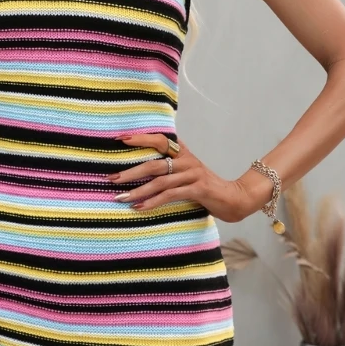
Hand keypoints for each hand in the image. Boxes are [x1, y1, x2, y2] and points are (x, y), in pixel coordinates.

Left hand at [108, 132, 253, 222]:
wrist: (234, 198)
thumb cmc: (205, 187)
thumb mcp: (186, 172)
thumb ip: (169, 167)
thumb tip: (141, 168)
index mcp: (183, 153)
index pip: (159, 140)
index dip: (140, 138)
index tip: (119, 139)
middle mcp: (187, 160)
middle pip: (154, 163)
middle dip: (130, 171)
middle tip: (111, 179)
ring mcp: (193, 174)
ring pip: (160, 181)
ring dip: (138, 190)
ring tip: (121, 197)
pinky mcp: (197, 189)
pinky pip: (171, 195)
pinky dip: (153, 201)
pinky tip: (140, 207)